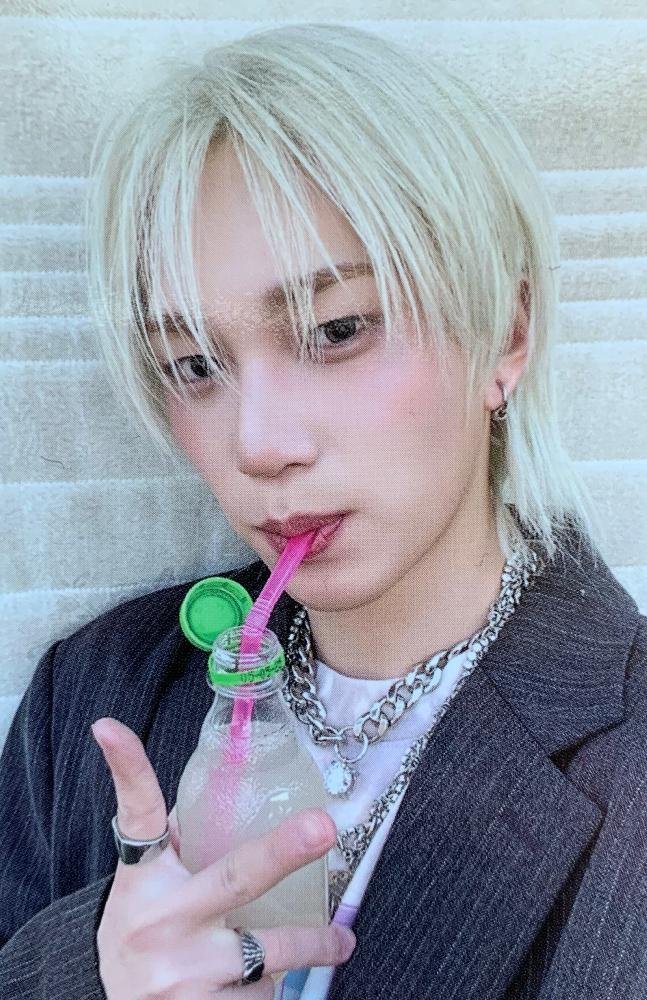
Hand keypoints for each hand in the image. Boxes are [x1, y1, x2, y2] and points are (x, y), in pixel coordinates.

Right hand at [91, 716, 354, 998]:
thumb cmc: (142, 937)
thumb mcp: (148, 890)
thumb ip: (179, 844)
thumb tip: (225, 786)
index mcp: (145, 879)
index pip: (137, 814)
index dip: (126, 767)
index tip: (109, 727)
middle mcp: (162, 920)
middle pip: (234, 876)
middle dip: (283, 850)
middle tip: (323, 828)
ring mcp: (183, 972)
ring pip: (271, 949)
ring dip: (313, 945)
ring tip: (337, 942)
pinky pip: (264, 996)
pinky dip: (274, 990)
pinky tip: (264, 988)